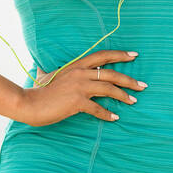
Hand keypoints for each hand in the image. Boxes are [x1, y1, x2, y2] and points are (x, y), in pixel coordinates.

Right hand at [15, 50, 145, 126]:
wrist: (29, 103)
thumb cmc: (41, 91)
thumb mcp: (52, 76)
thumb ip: (61, 72)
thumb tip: (54, 71)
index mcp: (77, 65)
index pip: (103, 56)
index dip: (120, 54)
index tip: (134, 55)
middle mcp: (80, 73)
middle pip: (112, 74)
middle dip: (130, 80)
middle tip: (143, 86)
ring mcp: (79, 87)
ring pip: (109, 89)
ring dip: (124, 96)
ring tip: (134, 101)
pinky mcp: (77, 101)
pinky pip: (98, 108)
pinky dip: (107, 114)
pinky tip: (115, 118)